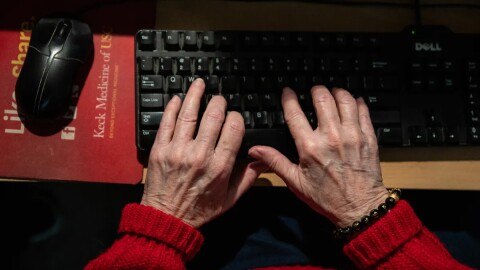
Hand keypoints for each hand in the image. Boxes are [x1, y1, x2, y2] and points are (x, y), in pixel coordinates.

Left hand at [141, 79, 266, 227]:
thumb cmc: (200, 210)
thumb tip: (264, 158)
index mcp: (220, 166)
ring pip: (189, 114)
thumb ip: (249, 177)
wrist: (166, 219)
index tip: (234, 117)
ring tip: (199, 83)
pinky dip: (173, 108)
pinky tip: (178, 98)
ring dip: (196, 95)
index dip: (236, 117)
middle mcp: (200, 155)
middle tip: (219, 100)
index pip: (233, 129)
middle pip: (213, 117)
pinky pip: (166, 123)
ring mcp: (177, 150)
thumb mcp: (230, 199)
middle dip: (218, 103)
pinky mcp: (160, 150)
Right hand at [248, 86, 388, 226]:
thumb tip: (254, 151)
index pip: (295, 114)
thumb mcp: (295, 182)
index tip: (287, 91)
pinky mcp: (368, 138)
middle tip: (314, 90)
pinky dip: (358, 103)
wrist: (359, 209)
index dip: (289, 98)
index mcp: (310, 147)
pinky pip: (364, 111)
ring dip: (337, 92)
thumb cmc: (326, 198)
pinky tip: (353, 102)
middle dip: (316, 90)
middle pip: (322, 99)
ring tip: (333, 92)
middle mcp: (331, 137)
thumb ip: (275, 161)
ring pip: (345, 100)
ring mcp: (352, 135)